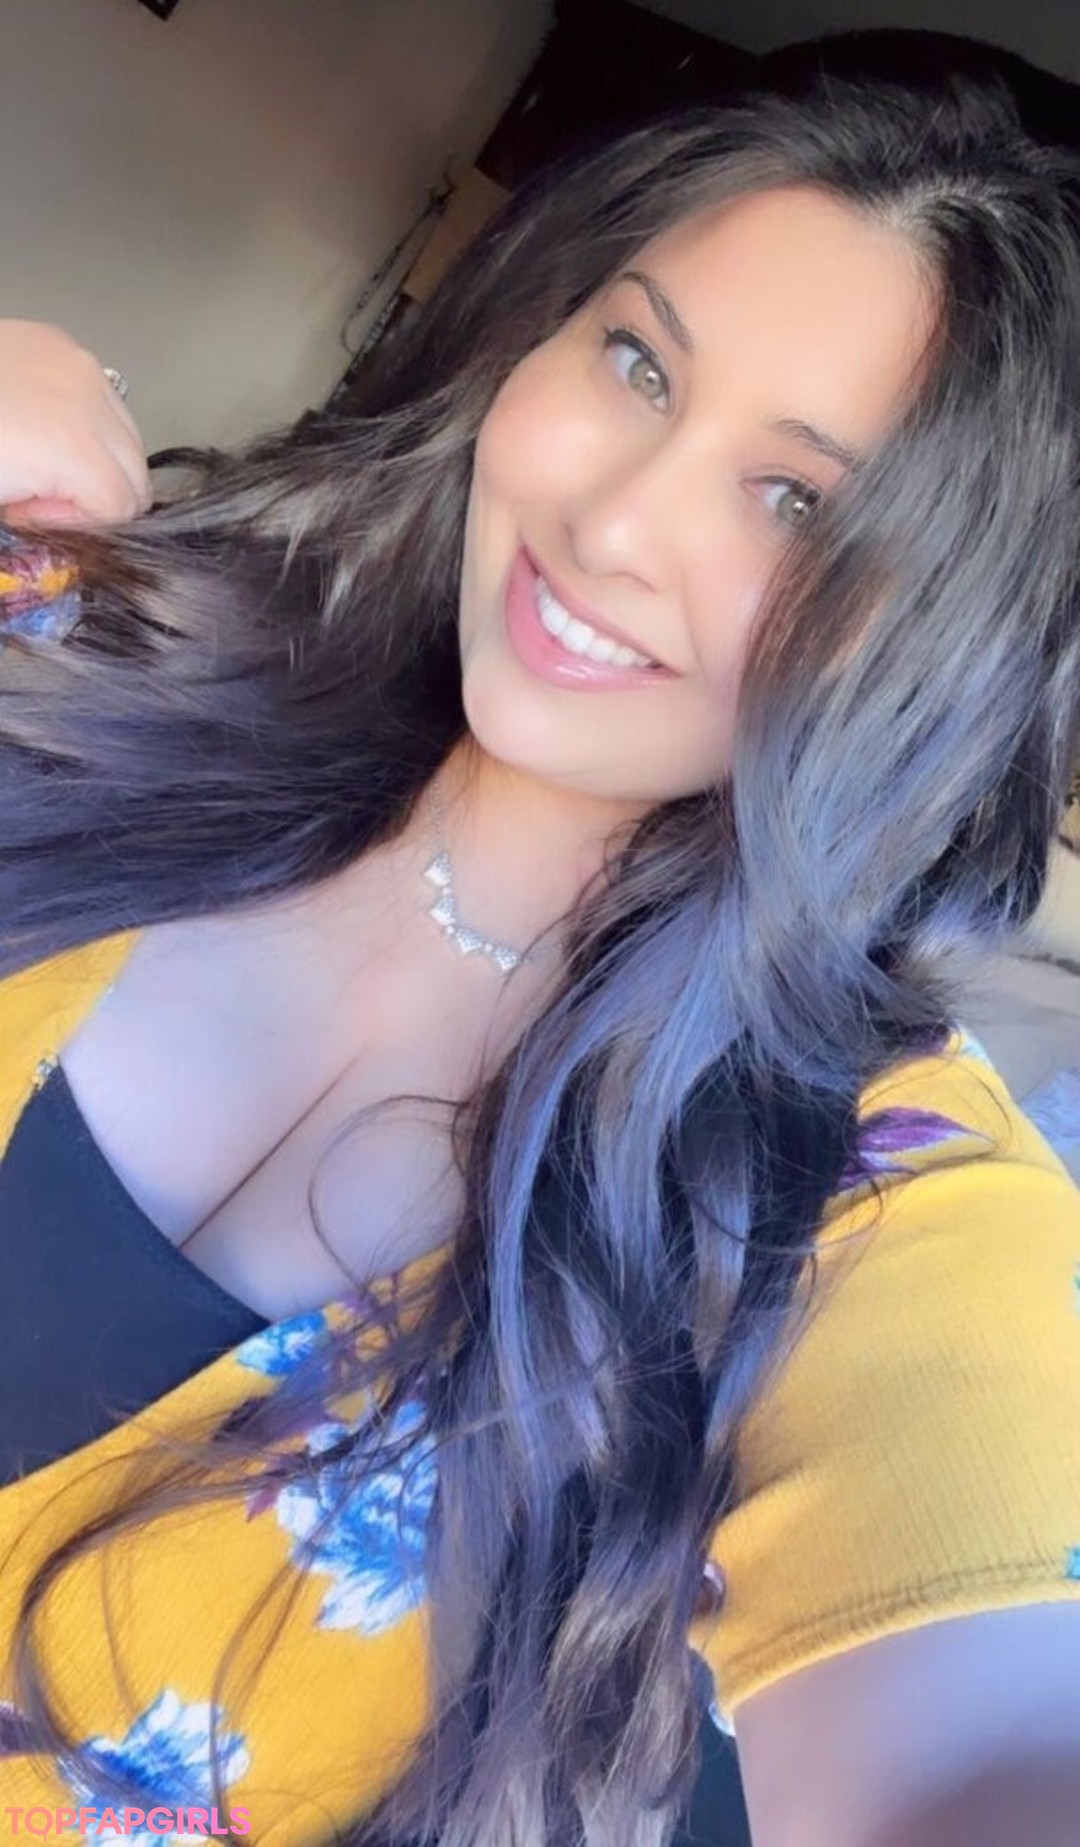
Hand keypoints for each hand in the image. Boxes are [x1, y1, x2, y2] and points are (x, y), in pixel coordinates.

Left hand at [0, 320, 151, 526]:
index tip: (34, 516)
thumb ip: (46, 534)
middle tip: (37, 494)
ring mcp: (80, 366)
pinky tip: (37, 422)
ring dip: (97, 460)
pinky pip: (103, 398)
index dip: (82, 526)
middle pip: (135, 474)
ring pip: (128, 436)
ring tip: (38, 458)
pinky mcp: (63, 345)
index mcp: (72, 446)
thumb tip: (68, 541)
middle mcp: (91, 401)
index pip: (121, 508)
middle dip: (96, 497)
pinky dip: (86, 421)